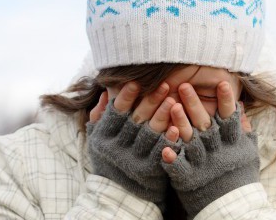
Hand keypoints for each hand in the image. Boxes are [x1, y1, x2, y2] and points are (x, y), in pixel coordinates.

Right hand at [87, 82, 181, 212]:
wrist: (119, 194)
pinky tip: (176, 127)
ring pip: (150, 134)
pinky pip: (160, 152)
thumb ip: (100, 116)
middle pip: (136, 120)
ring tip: (174, 100)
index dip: (125, 97)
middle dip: (150, 101)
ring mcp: (134, 159)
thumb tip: (106, 92)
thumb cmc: (109, 160)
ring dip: (162, 116)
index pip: (115, 113)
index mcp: (105, 136)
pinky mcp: (149, 169)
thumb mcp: (98, 138)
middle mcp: (118, 147)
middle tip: (165, 84)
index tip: (135, 82)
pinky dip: (168, 139)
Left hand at [159, 81, 259, 217]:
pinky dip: (172, 158)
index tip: (222, 82)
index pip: (230, 117)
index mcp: (233, 142)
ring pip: (190, 141)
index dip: (226, 100)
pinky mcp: (190, 178)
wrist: (234, 207)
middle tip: (184, 85)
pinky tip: (164, 148)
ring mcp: (203, 164)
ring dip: (180, 123)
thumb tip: (240, 106)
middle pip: (205, 123)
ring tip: (171, 105)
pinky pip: (179, 166)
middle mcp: (218, 150)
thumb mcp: (247, 150)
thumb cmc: (240, 176)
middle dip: (195, 104)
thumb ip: (243, 128)